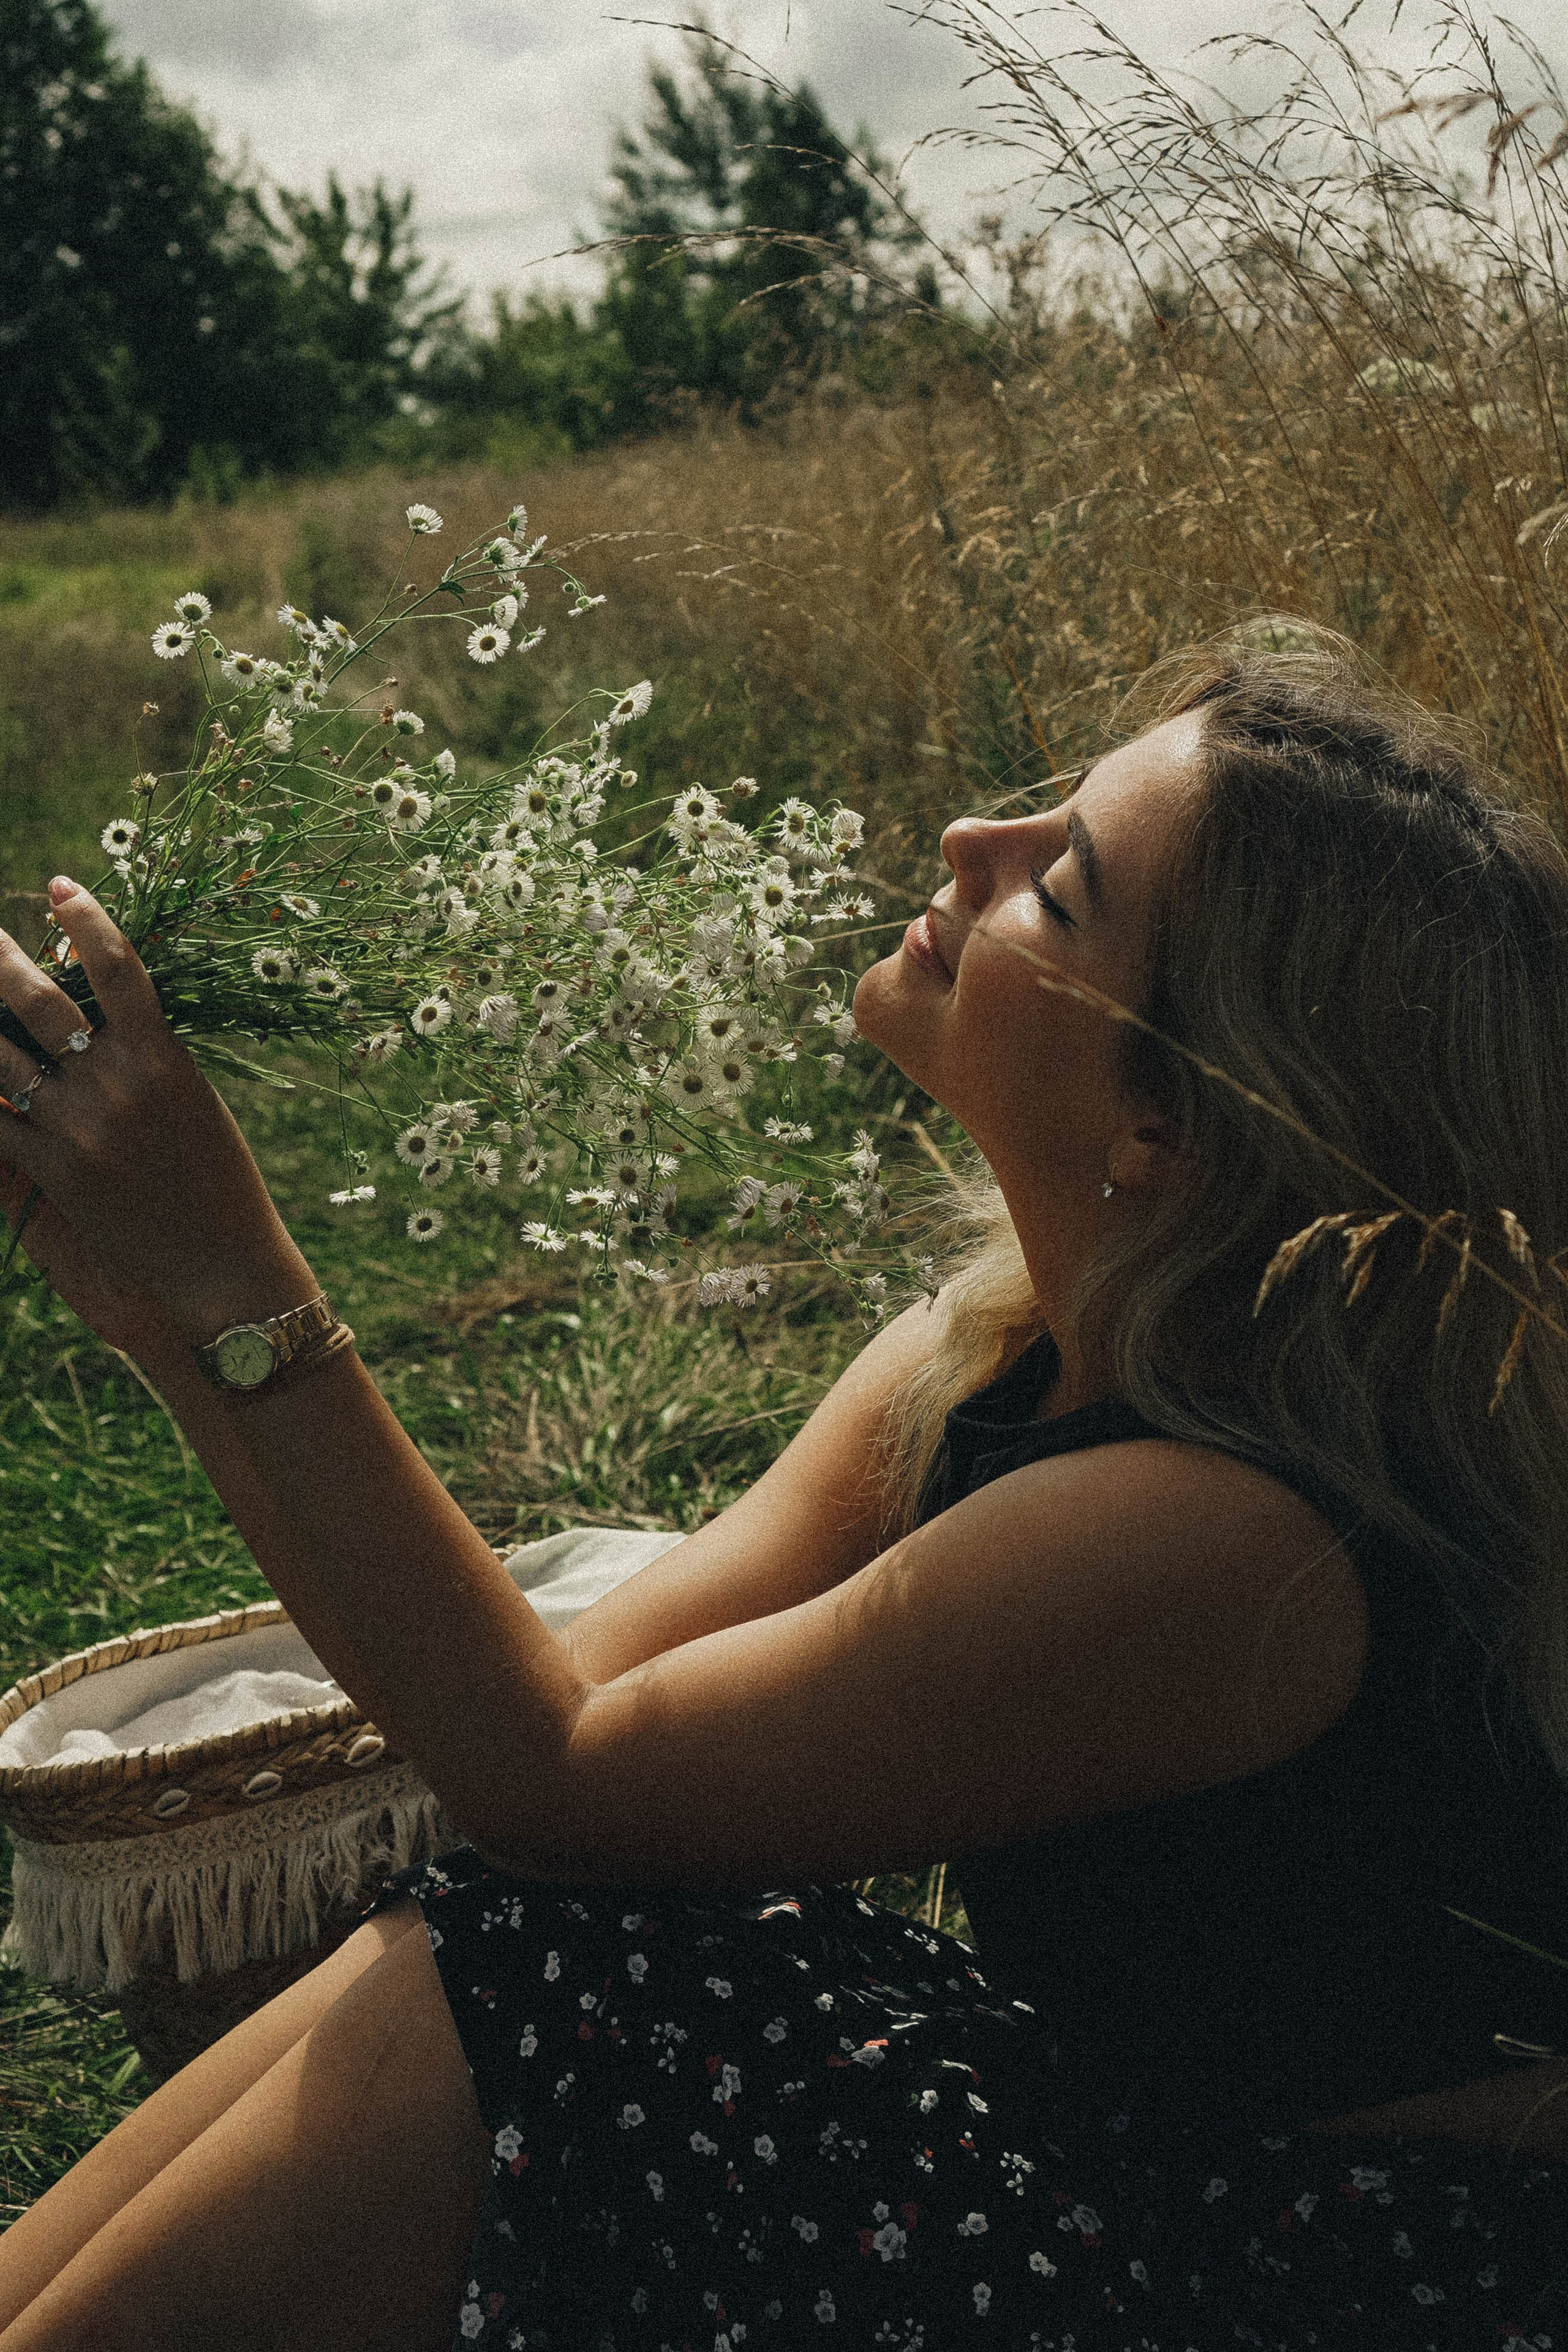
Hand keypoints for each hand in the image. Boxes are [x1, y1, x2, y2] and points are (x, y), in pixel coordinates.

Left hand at [0, 879, 317, 1339]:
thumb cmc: (221, 1183)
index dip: (86, 919)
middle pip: (39, 1001)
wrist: (222, 1265)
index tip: (62, 886)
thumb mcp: (195, 1105)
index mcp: (164, 1060)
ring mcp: (78, 1128)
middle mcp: (116, 1085)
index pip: (118, 967)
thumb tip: (102, 1017)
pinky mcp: (53, 1171)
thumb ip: (148, 1059)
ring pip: (1, 1057)